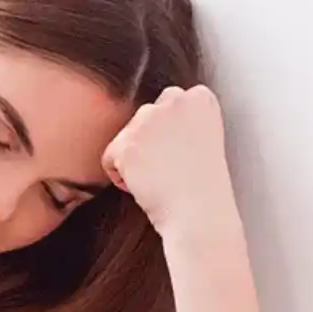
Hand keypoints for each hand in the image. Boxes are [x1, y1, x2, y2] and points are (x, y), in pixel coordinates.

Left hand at [102, 85, 243, 244]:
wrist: (198, 213)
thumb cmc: (202, 186)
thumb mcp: (203, 139)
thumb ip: (181, 121)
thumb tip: (153, 124)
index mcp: (200, 98)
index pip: (169, 104)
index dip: (171, 136)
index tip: (184, 157)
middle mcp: (175, 100)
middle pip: (144, 117)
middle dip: (148, 142)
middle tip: (169, 170)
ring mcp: (149, 119)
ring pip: (126, 137)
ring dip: (135, 159)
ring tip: (160, 178)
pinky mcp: (126, 143)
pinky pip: (109, 158)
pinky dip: (121, 177)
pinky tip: (144, 186)